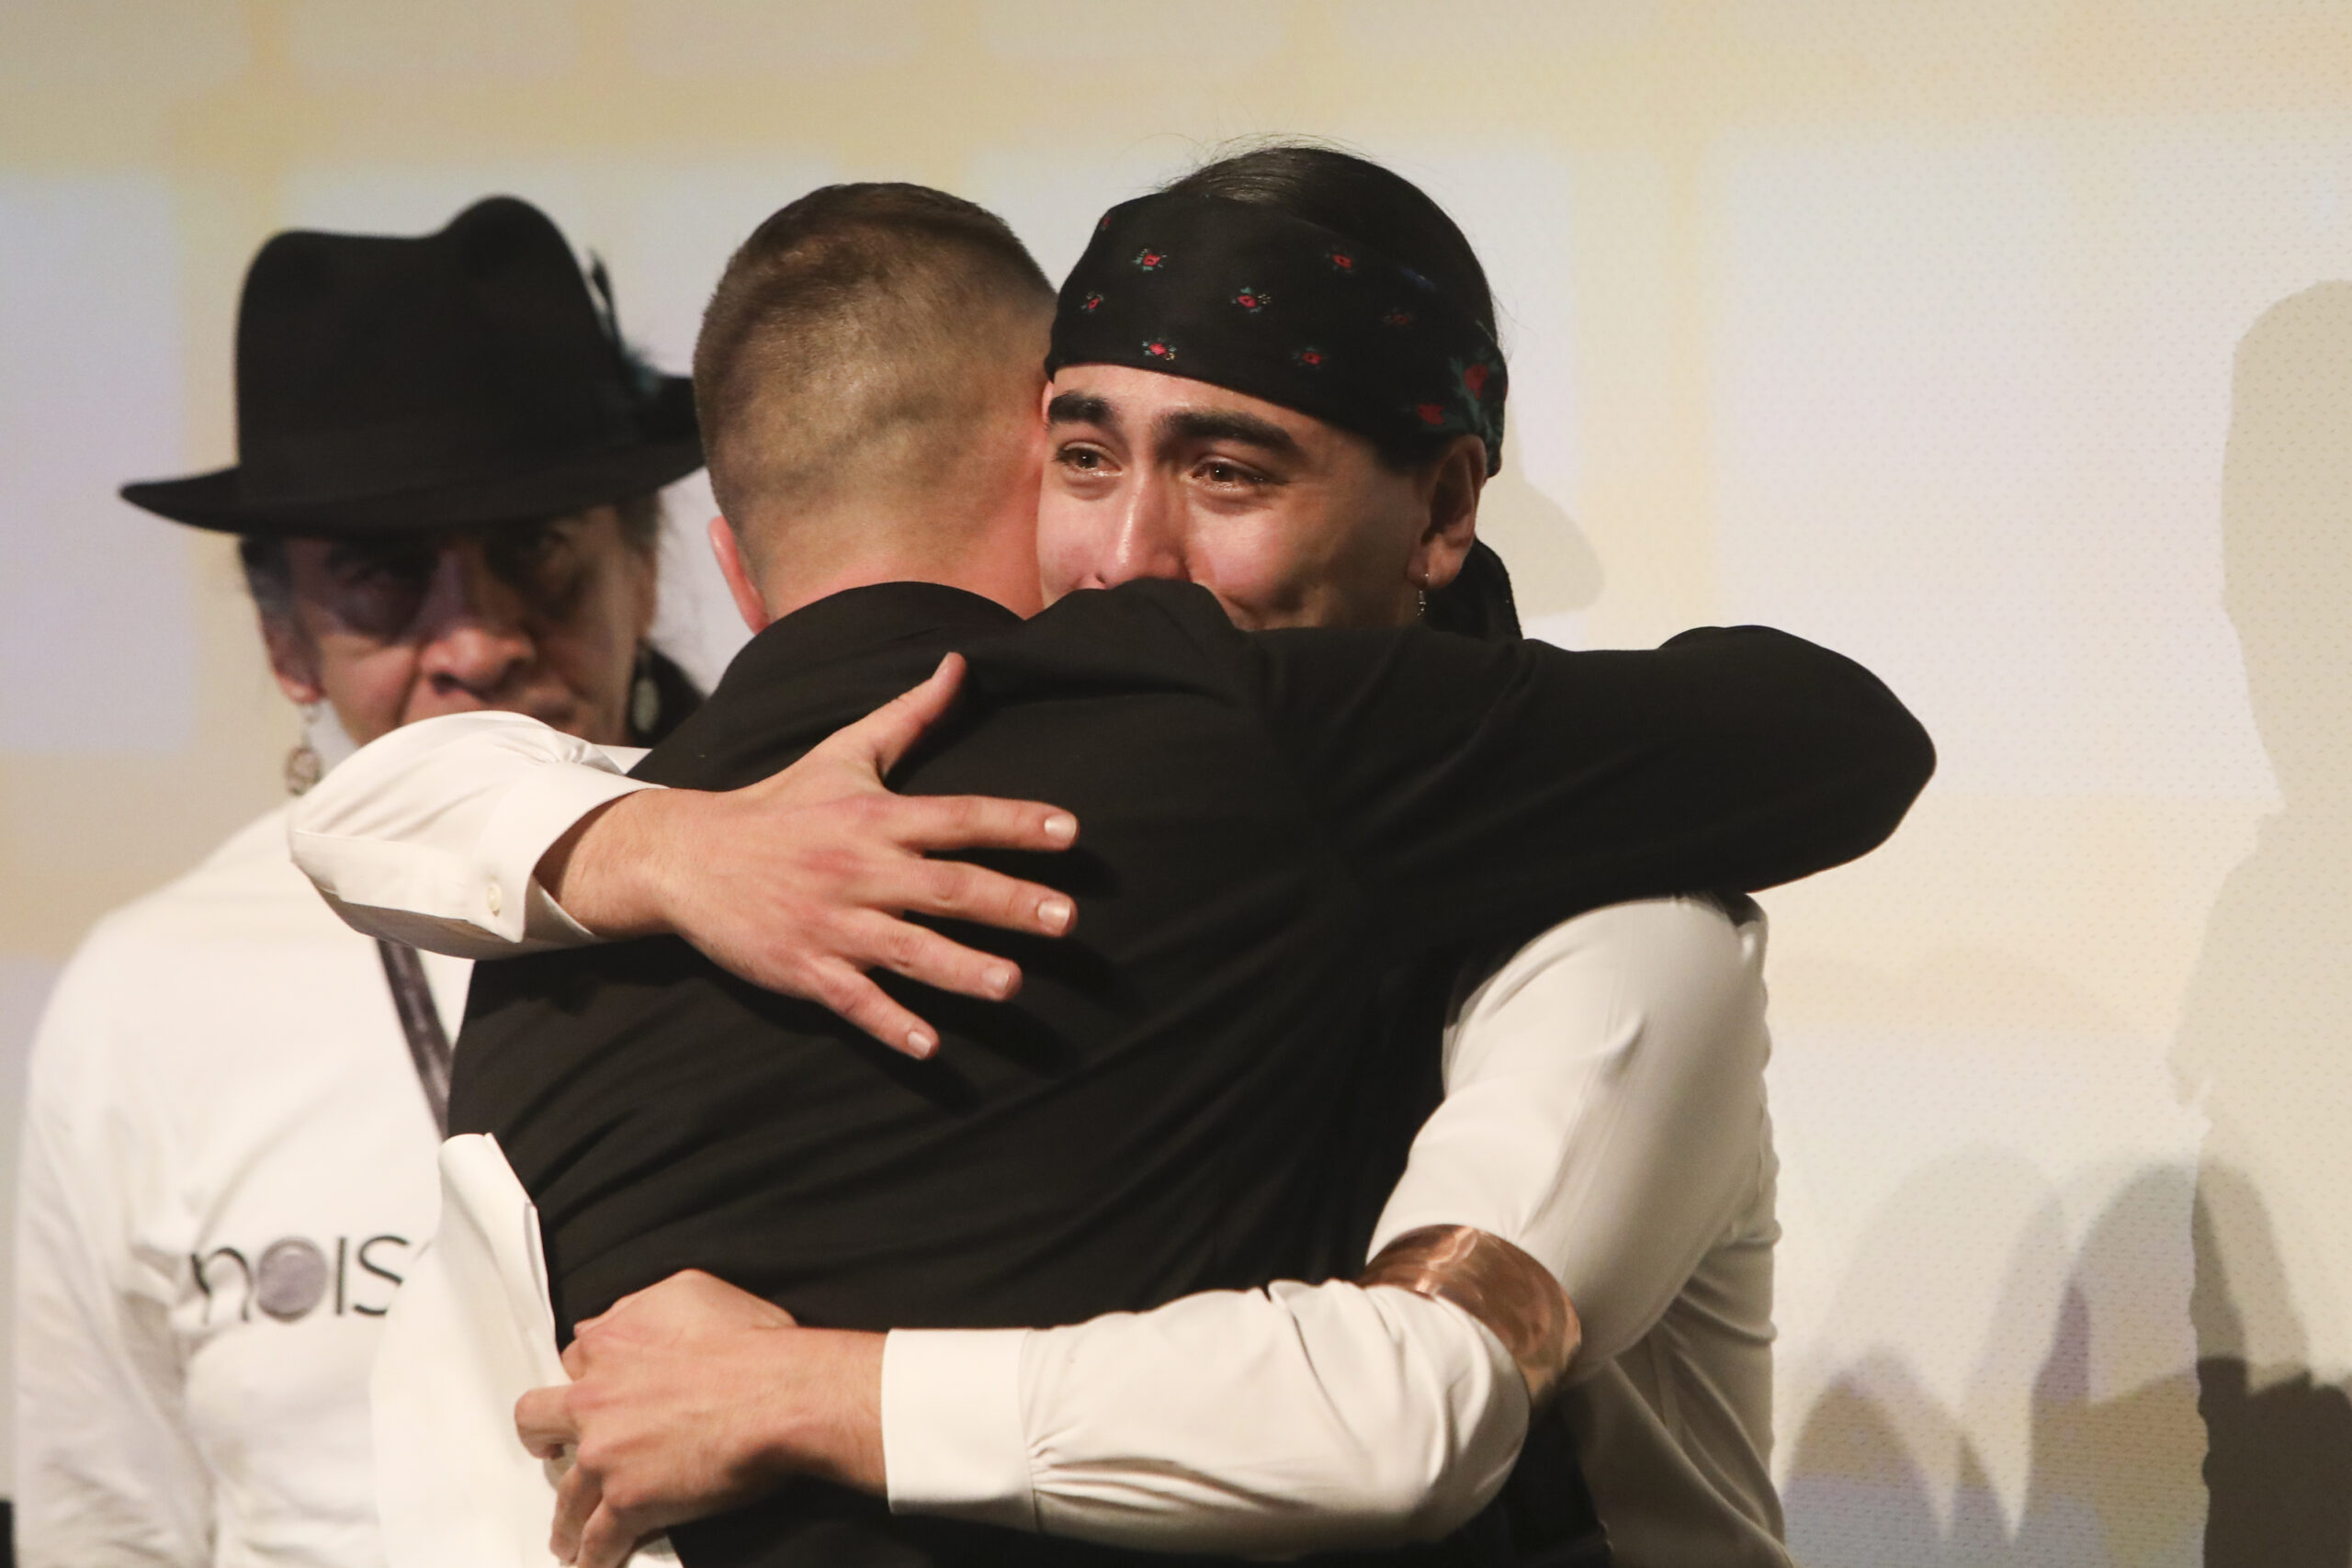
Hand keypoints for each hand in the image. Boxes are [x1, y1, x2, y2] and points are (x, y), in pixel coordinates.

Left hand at [515, 1270, 886, 1567]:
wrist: (780, 1393)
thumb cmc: (752, 1343)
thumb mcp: (693, 1290)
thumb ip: (646, 1303)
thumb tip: (628, 1315)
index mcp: (612, 1341)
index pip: (577, 1356)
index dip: (588, 1374)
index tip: (597, 1389)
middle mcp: (596, 1395)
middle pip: (538, 1418)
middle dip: (542, 1436)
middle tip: (550, 1449)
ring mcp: (606, 1451)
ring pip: (565, 1491)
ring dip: (565, 1516)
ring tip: (567, 1535)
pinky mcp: (628, 1499)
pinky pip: (598, 1537)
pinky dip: (593, 1555)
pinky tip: (592, 1562)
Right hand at [540, 653, 1079, 1057]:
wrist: (688, 856)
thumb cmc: (780, 803)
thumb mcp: (843, 751)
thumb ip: (909, 715)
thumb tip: (959, 665)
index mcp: (875, 816)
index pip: (958, 816)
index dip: (1015, 821)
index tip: (1070, 830)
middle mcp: (861, 870)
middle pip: (947, 888)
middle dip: (1009, 904)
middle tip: (1067, 920)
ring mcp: (833, 924)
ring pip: (907, 951)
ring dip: (961, 969)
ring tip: (1011, 985)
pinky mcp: (805, 969)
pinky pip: (855, 1000)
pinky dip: (890, 1024)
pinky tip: (929, 1046)